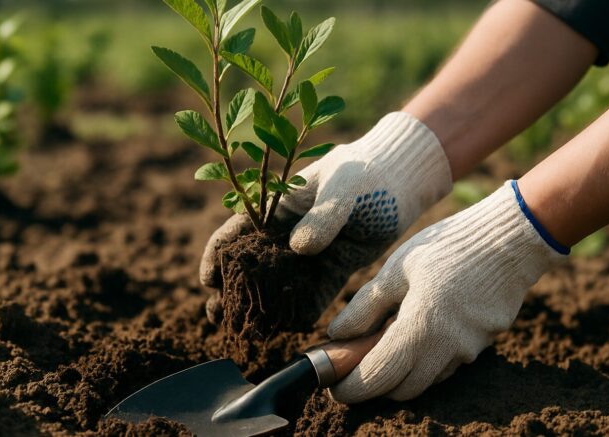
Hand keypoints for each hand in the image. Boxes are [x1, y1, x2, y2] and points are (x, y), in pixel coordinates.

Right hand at [201, 112, 452, 322]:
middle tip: (219, 317)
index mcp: (278, 206)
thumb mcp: (342, 186)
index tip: (207, 280)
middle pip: (253, 264)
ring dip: (264, 306)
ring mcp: (310, 253)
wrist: (401, 182)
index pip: (238, 230)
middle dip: (234, 290)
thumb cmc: (364, 172)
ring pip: (280, 284)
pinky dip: (301, 311)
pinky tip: (288, 329)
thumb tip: (300, 248)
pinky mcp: (333, 268)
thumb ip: (322, 216)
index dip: (217, 254)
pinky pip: (313, 294)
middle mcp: (288, 233)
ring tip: (249, 331)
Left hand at [327, 181, 566, 401]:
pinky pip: (449, 363)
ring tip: (385, 342)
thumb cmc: (448, 246)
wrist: (511, 238)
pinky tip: (419, 330)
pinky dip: (427, 358)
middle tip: (356, 365)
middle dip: (376, 385)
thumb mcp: (397, 268)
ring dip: (403, 372)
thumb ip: (365, 306)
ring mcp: (470, 349)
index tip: (334, 387)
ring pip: (428, 379)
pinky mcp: (485, 343)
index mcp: (421, 328)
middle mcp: (448, 349)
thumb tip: (337, 334)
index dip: (352, 388)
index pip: (379, 377)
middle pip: (403, 390)